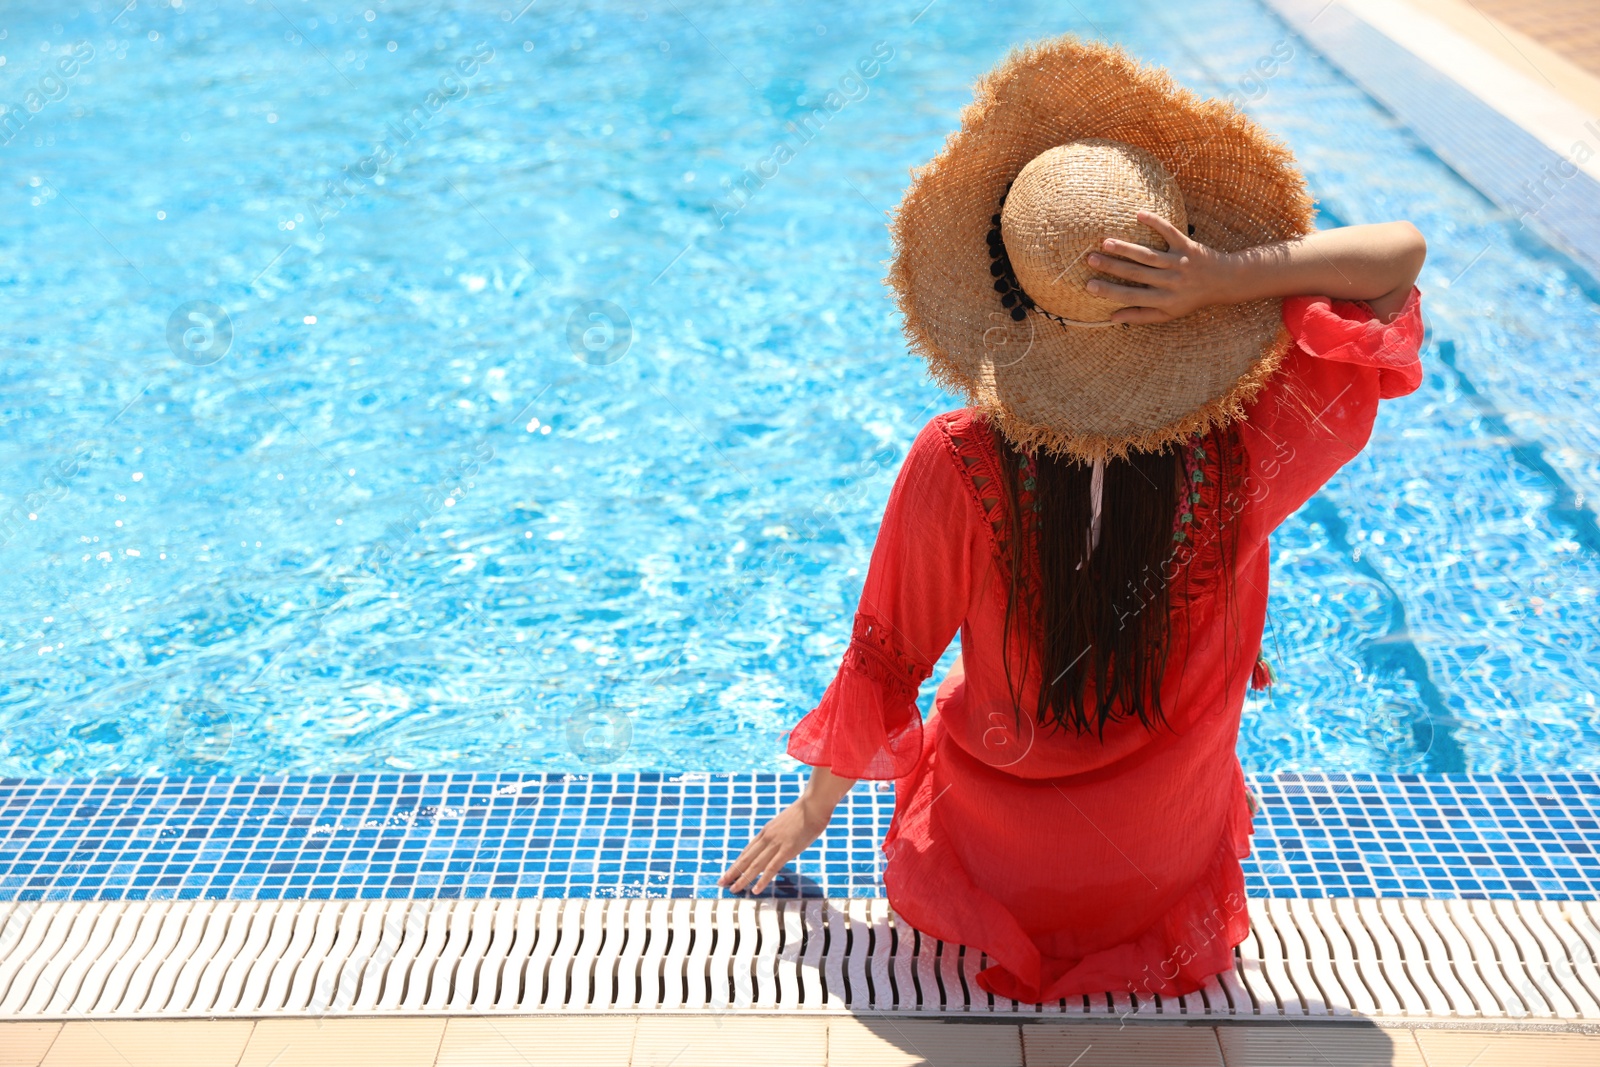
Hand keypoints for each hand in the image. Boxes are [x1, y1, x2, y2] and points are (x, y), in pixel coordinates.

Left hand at [719, 794, 833, 893]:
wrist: (813, 807)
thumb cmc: (804, 814)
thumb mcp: (785, 824)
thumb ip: (779, 834)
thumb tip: (779, 843)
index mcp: (766, 832)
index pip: (747, 851)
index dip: (737, 863)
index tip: (729, 872)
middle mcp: (766, 838)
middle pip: (745, 858)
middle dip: (732, 872)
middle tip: (720, 883)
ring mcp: (775, 844)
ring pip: (754, 865)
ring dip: (742, 879)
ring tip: (733, 890)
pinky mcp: (787, 850)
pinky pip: (772, 868)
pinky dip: (762, 880)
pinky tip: (755, 890)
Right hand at [1083, 211, 1235, 324]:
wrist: (1224, 282)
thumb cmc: (1191, 299)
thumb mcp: (1168, 313)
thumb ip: (1140, 315)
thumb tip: (1112, 318)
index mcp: (1164, 300)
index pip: (1131, 296)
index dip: (1110, 291)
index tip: (1089, 286)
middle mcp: (1170, 282)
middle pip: (1136, 273)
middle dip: (1112, 266)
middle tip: (1090, 259)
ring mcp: (1179, 262)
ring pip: (1148, 255)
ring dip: (1127, 248)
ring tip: (1106, 242)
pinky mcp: (1188, 246)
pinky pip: (1170, 232)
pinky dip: (1156, 223)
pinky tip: (1139, 215)